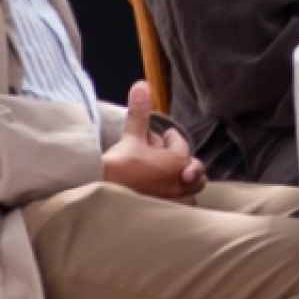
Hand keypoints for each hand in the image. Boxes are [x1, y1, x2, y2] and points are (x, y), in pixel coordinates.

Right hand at [101, 81, 206, 201]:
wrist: (102, 193)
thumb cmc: (119, 165)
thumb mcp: (131, 135)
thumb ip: (139, 111)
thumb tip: (142, 84)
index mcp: (177, 161)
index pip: (181, 144)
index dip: (170, 137)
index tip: (164, 135)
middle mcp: (181, 182)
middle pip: (196, 170)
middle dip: (185, 162)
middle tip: (170, 158)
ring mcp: (175, 200)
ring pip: (192, 191)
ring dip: (185, 184)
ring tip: (171, 179)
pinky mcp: (167, 213)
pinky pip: (183, 208)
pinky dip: (179, 202)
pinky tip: (167, 198)